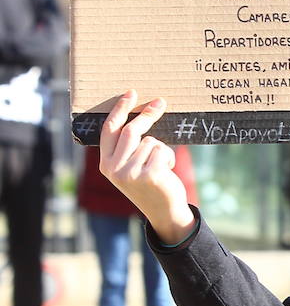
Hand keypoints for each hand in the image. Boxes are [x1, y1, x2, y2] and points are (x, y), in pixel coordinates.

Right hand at [99, 89, 194, 244]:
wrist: (164, 212)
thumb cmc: (150, 185)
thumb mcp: (131, 167)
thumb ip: (127, 149)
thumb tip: (140, 115)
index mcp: (105, 165)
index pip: (110, 130)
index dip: (120, 110)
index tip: (130, 93)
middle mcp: (114, 169)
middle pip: (131, 131)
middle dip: (147, 114)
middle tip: (160, 102)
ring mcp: (130, 173)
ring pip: (150, 141)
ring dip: (161, 149)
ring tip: (161, 165)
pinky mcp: (149, 175)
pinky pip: (162, 151)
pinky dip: (168, 157)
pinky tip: (167, 171)